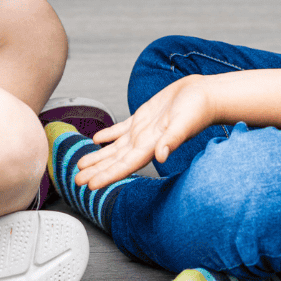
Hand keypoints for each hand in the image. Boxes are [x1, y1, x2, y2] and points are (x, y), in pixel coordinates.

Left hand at [74, 75, 216, 187]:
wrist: (203, 95)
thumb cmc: (197, 110)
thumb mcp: (183, 123)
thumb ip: (172, 140)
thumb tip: (161, 156)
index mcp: (151, 145)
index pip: (124, 166)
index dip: (106, 176)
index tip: (90, 184)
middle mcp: (144, 141)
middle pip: (115, 160)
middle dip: (96, 170)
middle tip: (76, 180)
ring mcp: (142, 130)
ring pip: (115, 148)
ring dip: (98, 156)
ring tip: (81, 164)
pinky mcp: (143, 118)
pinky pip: (121, 129)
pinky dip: (108, 134)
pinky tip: (97, 139)